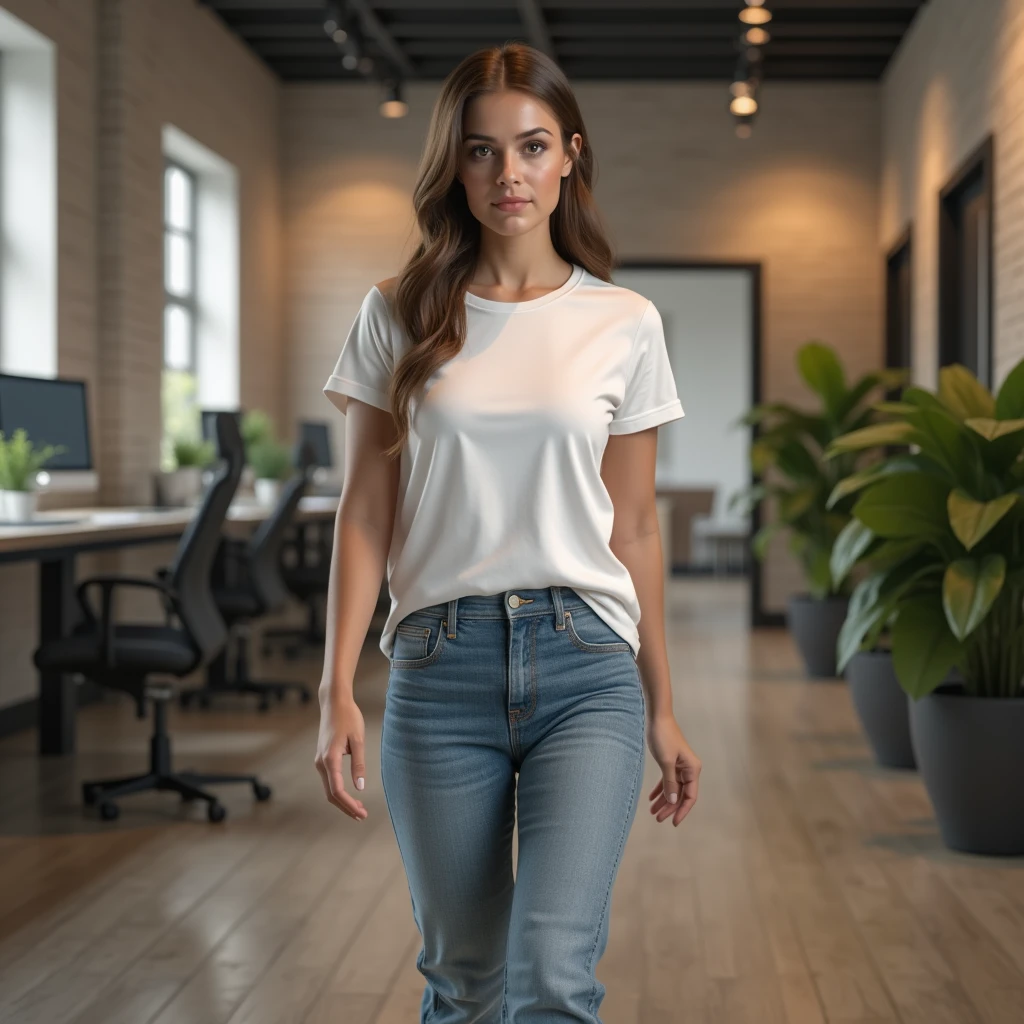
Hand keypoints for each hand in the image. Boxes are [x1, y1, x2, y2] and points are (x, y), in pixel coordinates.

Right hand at [314, 691, 368, 820]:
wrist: (334, 702)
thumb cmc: (348, 717)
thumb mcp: (358, 739)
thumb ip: (358, 764)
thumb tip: (360, 787)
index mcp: (329, 759)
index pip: (337, 791)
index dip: (349, 805)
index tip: (362, 813)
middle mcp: (321, 763)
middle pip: (331, 794)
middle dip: (346, 807)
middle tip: (363, 816)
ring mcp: (319, 761)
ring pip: (329, 788)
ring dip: (343, 800)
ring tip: (359, 808)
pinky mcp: (322, 758)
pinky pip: (329, 780)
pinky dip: (339, 791)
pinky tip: (351, 794)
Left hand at [646, 712, 700, 826]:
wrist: (657, 717)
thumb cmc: (663, 737)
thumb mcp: (666, 762)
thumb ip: (670, 782)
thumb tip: (673, 800)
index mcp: (692, 769)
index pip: (690, 796)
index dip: (682, 810)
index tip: (673, 822)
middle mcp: (689, 769)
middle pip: (680, 794)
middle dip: (669, 807)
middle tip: (657, 819)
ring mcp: (680, 766)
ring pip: (673, 789)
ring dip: (663, 800)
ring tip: (652, 812)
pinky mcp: (670, 762)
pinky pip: (667, 780)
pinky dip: (660, 789)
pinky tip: (651, 798)